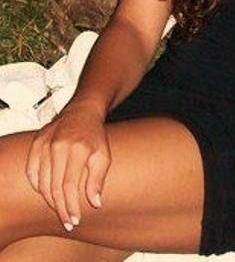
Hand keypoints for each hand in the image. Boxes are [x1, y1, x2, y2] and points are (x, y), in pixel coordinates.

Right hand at [26, 103, 110, 230]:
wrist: (82, 112)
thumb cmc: (94, 135)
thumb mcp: (103, 155)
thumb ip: (98, 179)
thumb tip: (95, 203)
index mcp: (78, 149)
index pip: (69, 185)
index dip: (71, 206)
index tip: (75, 220)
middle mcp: (59, 146)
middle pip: (54, 187)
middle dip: (60, 208)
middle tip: (67, 222)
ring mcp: (45, 144)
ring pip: (41, 182)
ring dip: (49, 200)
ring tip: (59, 209)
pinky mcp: (37, 143)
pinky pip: (31, 171)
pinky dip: (36, 185)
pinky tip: (46, 193)